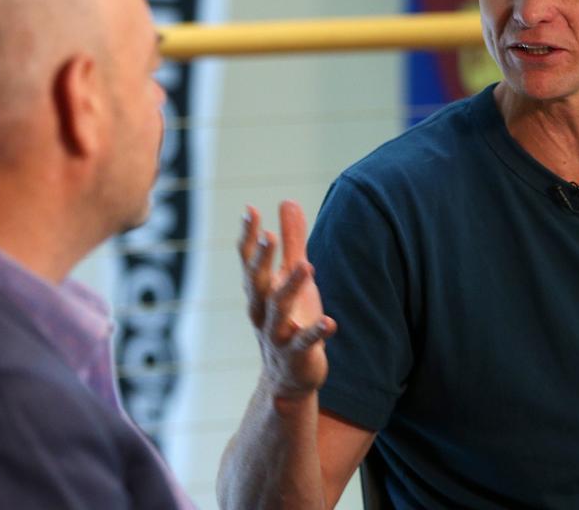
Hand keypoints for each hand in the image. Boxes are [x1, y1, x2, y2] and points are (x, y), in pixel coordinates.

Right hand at [239, 200, 336, 400]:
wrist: (287, 378)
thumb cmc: (290, 318)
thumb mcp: (291, 277)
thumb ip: (292, 241)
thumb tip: (287, 201)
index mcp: (260, 291)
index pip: (249, 261)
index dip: (249, 237)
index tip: (250, 210)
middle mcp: (262, 311)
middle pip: (257, 283)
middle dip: (261, 260)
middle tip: (269, 235)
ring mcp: (278, 334)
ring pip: (279, 310)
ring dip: (291, 288)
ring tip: (306, 266)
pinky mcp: (297, 355)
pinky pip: (305, 343)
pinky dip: (316, 332)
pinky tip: (330, 322)